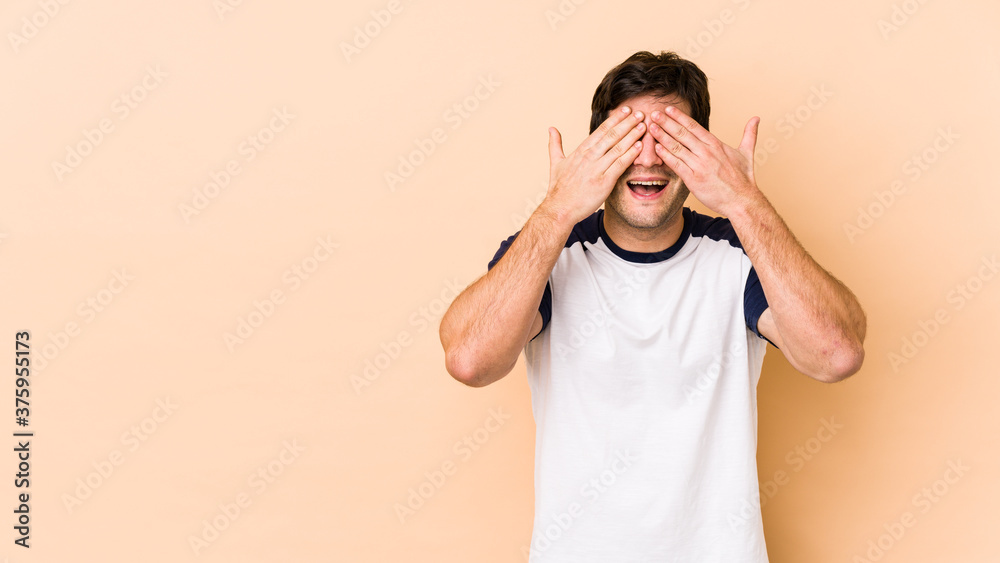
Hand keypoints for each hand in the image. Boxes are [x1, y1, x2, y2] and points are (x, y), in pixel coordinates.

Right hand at [542, 106, 646, 225]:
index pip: (601, 130)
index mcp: (580, 151)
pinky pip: (619, 165)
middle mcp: (589, 157)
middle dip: (627, 123)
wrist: (559, 209)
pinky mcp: (603, 182)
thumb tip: (551, 129)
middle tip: (640, 113)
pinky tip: (639, 146)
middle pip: (612, 135)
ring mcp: (596, 169)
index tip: (626, 110)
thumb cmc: (558, 188)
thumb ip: (555, 144)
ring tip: (643, 126)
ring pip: (618, 148)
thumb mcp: (555, 162)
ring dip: (632, 135)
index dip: (615, 119)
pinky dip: (630, 154)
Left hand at [648, 105, 761, 216]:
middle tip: (654, 113)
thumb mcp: (747, 152)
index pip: (694, 126)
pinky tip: (657, 148)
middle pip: (682, 133)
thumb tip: (756, 118)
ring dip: (662, 136)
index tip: (668, 109)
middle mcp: (706, 152)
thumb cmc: (744, 178)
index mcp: (716, 144)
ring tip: (650, 127)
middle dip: (666, 122)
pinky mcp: (693, 179)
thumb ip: (749, 134)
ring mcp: (699, 165)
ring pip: (677, 147)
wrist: (742, 200)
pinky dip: (666, 155)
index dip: (679, 116)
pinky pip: (676, 164)